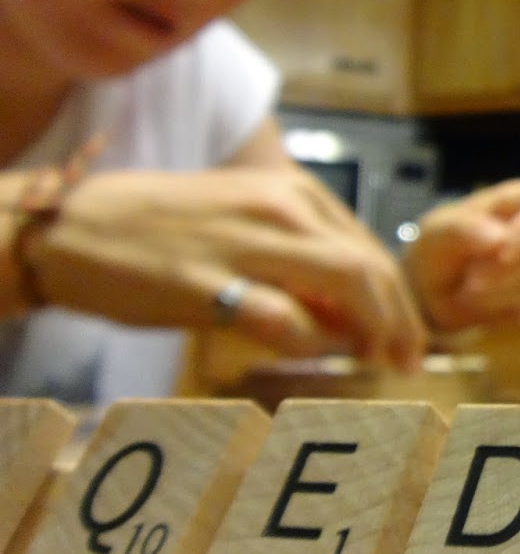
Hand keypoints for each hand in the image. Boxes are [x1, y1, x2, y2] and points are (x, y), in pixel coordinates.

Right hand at [22, 167, 427, 367]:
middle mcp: (279, 207)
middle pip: (371, 267)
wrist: (76, 227)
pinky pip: (283, 318)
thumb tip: (356, 314)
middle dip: (401, 322)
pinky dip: (307, 342)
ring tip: (370, 361)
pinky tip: (303, 351)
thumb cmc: (168, 231)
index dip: (400, 300)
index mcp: (294, 191)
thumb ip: (304, 261)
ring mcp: (245, 242)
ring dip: (371, 330)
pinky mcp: (206, 282)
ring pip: (346, 282)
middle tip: (408, 362)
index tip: (408, 338)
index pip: (371, 248)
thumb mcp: (249, 224)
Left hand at [406, 177, 519, 330]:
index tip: (505, 251)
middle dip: (511, 268)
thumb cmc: (440, 247)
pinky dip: (500, 308)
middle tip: (472, 278)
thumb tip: (502, 240)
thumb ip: (466, 228)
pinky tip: (479, 301)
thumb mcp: (438, 231)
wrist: (433, 290)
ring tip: (467, 287)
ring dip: (500, 289)